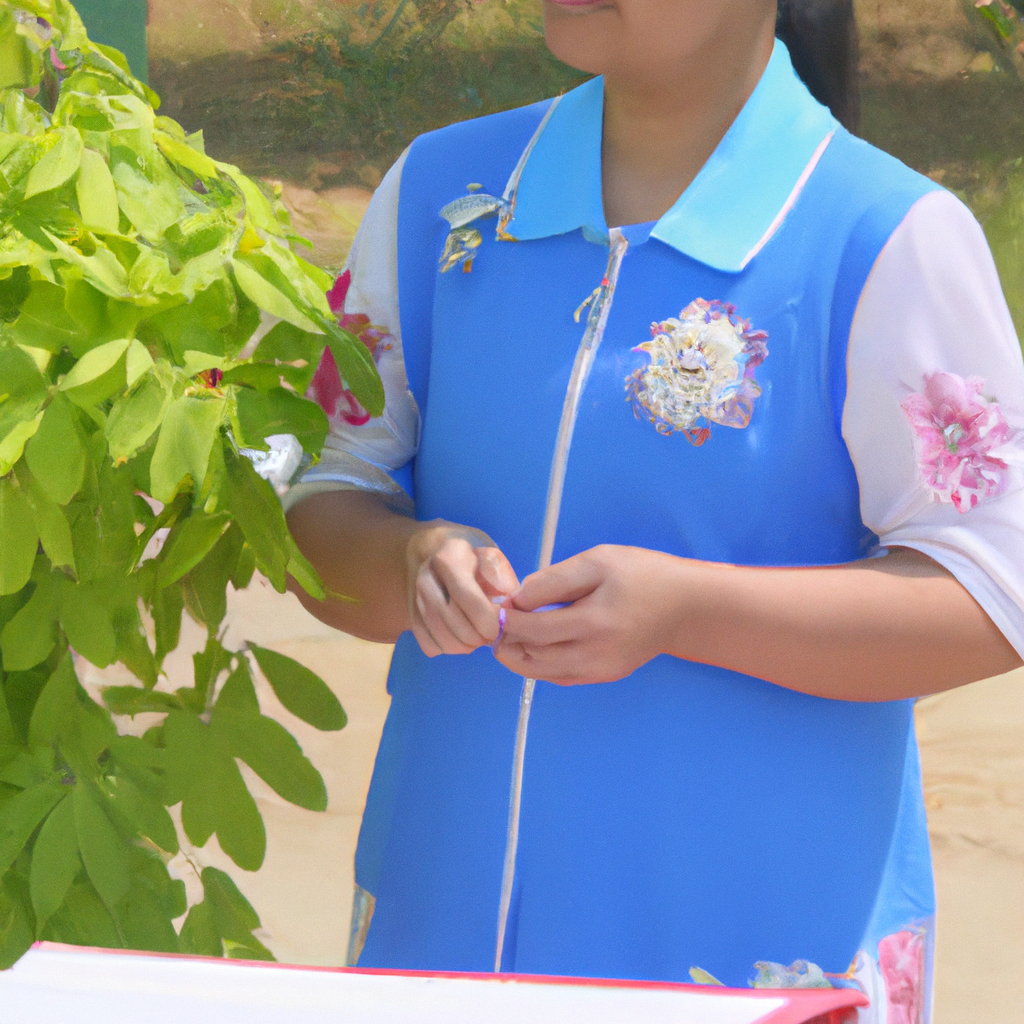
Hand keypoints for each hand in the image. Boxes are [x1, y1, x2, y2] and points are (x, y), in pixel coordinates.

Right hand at [405, 521, 518, 656]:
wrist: (436, 554)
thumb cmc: (472, 560)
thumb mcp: (492, 559)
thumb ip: (502, 580)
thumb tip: (505, 609)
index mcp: (449, 559)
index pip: (467, 597)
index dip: (485, 619)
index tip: (497, 628)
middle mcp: (426, 579)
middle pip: (452, 621)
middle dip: (476, 637)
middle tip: (489, 636)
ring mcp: (415, 598)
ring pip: (440, 636)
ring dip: (464, 646)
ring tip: (476, 639)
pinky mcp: (411, 616)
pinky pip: (429, 645)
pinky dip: (447, 649)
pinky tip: (458, 638)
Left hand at [495, 544, 687, 684]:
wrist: (685, 607)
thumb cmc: (643, 575)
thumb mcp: (599, 561)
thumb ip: (556, 579)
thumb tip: (519, 597)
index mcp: (593, 622)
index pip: (533, 629)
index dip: (508, 618)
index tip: (496, 604)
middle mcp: (595, 654)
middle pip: (533, 656)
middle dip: (507, 641)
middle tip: (492, 624)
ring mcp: (600, 670)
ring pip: (542, 672)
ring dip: (517, 657)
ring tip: (504, 638)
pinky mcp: (604, 675)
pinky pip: (560, 676)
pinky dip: (538, 666)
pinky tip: (530, 648)